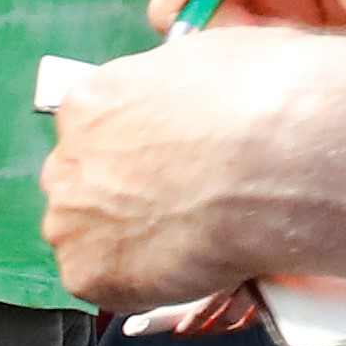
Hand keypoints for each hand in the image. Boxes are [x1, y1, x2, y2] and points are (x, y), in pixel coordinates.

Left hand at [40, 27, 345, 315]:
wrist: (280, 162)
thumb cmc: (264, 100)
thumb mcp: (213, 59)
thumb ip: (175, 90)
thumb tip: (187, 102)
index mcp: (91, 102)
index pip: (95, 132)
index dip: (136, 151)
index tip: (168, 163)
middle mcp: (65, 162)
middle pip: (82, 186)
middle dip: (122, 197)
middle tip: (177, 204)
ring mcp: (69, 222)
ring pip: (88, 240)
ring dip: (129, 242)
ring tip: (189, 238)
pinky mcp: (86, 274)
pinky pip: (109, 285)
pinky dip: (143, 284)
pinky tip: (187, 266)